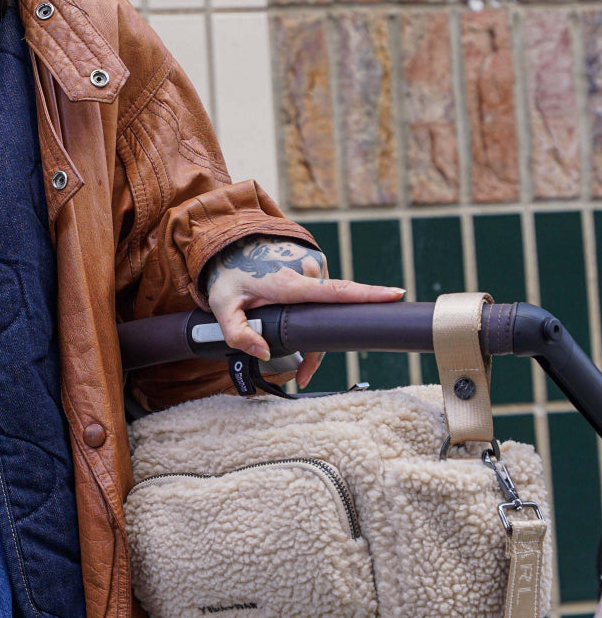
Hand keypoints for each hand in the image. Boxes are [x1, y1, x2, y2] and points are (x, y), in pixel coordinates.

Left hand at [202, 235, 405, 388]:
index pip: (335, 291)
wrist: (230, 241)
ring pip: (324, 308)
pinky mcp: (315, 265)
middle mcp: (307, 270)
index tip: (395, 296)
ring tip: (290, 345)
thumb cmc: (228, 274)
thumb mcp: (223, 306)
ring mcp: (313, 265)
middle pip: (327, 317)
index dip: (367, 295)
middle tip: (302, 376)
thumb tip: (264, 354)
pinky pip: (321, 295)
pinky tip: (295, 317)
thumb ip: (237, 333)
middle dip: (317, 348)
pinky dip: (314, 310)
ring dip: (313, 329)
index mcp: (290, 282)